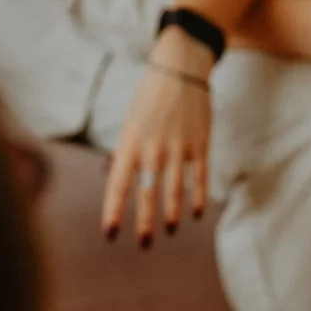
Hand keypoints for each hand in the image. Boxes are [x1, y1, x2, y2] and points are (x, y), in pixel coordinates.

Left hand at [102, 28, 212, 245]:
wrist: (180, 67)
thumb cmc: (150, 97)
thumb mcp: (130, 122)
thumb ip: (125, 152)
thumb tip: (113, 178)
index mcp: (131, 142)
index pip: (118, 184)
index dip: (113, 211)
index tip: (110, 234)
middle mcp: (153, 148)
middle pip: (147, 193)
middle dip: (144, 222)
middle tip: (143, 244)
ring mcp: (179, 147)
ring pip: (174, 190)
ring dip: (171, 214)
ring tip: (169, 231)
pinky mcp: (201, 144)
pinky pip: (200, 178)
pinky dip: (198, 198)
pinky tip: (196, 214)